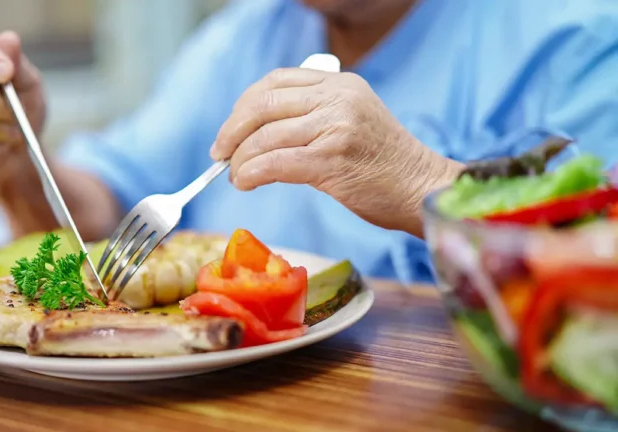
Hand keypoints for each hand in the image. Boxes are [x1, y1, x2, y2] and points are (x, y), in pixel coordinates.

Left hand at [210, 68, 463, 236]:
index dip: (243, 106)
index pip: (275, 82)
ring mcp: (336, 127)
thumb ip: (312, 116)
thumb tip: (256, 133)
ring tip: (235, 176)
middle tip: (220, 154)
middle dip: (232, 130)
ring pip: (265, 136)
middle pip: (263, 104)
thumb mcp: (352, 121)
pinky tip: (246, 183)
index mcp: (339, 84)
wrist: (423, 189)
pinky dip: (252, 173)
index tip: (230, 130)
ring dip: (240, 159)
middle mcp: (337, 98)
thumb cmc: (384, 164)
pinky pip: (276, 163)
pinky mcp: (333, 160)